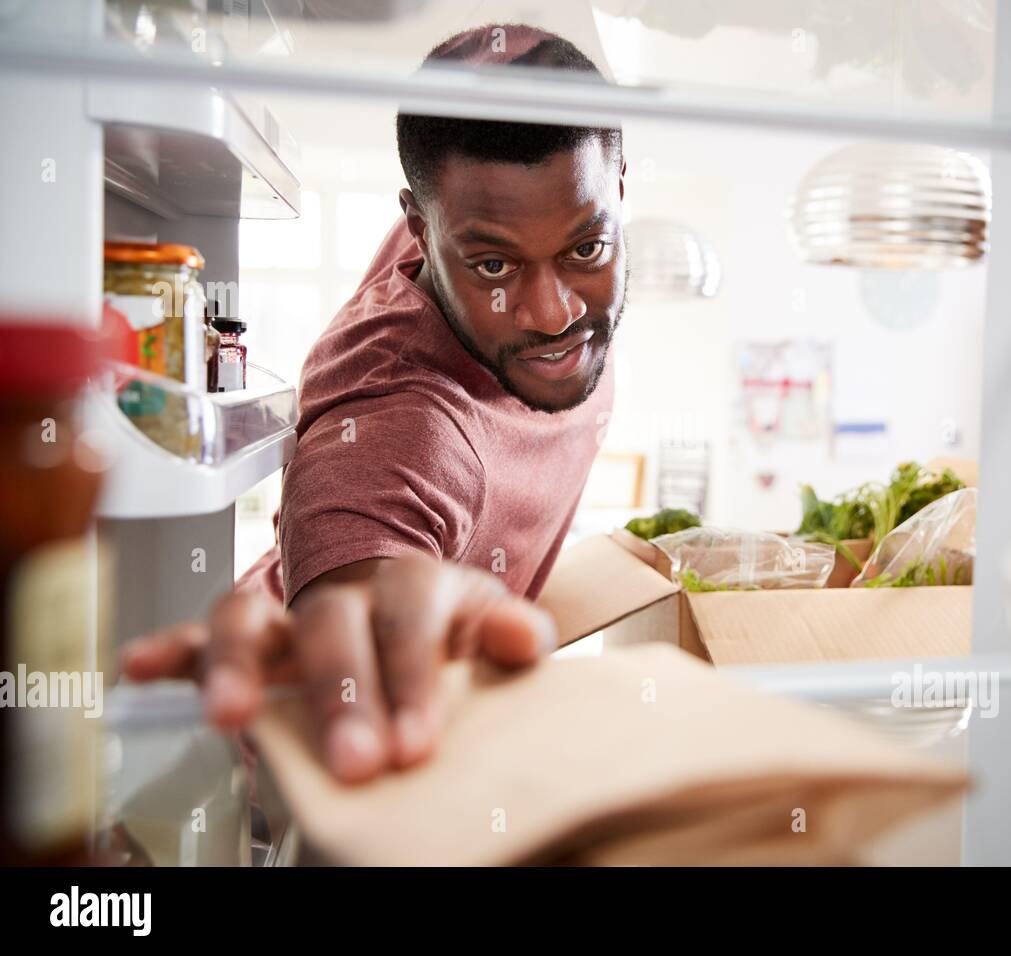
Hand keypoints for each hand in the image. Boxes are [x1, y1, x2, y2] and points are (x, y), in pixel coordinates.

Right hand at [120, 555, 556, 782]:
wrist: (411, 604)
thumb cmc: (448, 628)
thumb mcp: (488, 623)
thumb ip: (508, 631)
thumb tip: (526, 637)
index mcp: (412, 583)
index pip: (410, 617)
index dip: (411, 676)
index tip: (414, 743)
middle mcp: (343, 591)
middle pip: (330, 626)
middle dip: (338, 693)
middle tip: (353, 760)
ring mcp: (288, 612)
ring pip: (250, 618)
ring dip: (237, 664)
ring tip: (231, 715)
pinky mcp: (249, 638)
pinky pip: (201, 635)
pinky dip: (171, 650)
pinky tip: (141, 668)